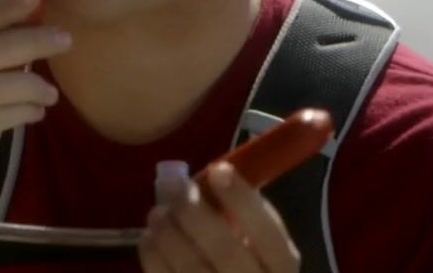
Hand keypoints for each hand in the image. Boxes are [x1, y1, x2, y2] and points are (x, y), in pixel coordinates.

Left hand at [138, 163, 300, 272]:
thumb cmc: (247, 268)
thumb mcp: (260, 247)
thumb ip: (244, 217)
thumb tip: (210, 176)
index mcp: (281, 268)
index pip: (268, 233)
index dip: (243, 200)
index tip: (219, 170)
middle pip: (224, 248)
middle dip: (193, 210)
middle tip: (173, 184)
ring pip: (190, 266)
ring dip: (168, 230)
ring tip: (158, 211)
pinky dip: (153, 253)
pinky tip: (151, 236)